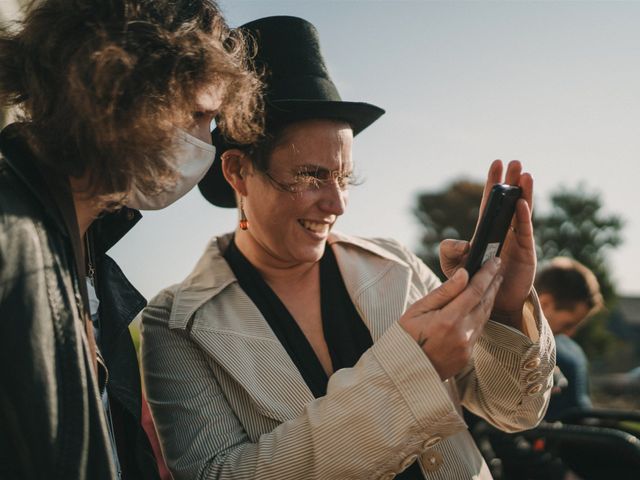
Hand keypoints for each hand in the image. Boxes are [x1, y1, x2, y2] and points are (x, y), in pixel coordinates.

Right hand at [399, 257, 502, 379]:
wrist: (403, 369)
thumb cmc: (406, 335)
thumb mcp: (418, 308)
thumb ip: (444, 291)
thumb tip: (464, 273)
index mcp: (448, 320)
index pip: (474, 291)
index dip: (486, 274)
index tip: (494, 261)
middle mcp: (462, 334)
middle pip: (484, 303)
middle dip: (493, 283)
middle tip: (498, 268)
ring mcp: (466, 347)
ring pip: (485, 317)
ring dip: (490, 298)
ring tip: (493, 283)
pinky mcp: (467, 356)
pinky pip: (479, 330)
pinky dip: (482, 315)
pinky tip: (481, 305)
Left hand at [440, 160, 535, 329]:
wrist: (492, 306)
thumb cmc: (473, 284)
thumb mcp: (453, 267)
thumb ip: (450, 251)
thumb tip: (459, 242)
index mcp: (486, 231)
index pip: (490, 202)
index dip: (493, 183)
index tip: (496, 163)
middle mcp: (503, 232)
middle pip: (509, 201)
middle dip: (512, 181)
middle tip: (516, 161)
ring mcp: (516, 240)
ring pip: (522, 212)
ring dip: (524, 193)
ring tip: (526, 173)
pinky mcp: (525, 252)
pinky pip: (524, 231)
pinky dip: (523, 216)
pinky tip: (522, 202)